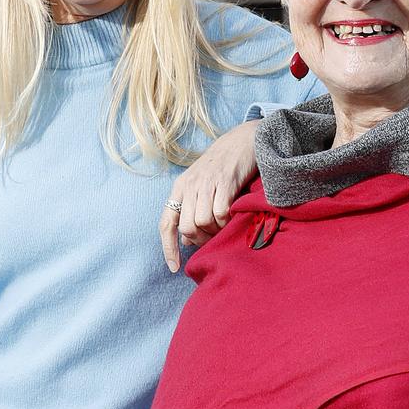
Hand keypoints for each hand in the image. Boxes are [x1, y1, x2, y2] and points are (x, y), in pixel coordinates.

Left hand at [159, 120, 259, 272]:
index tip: (174, 267)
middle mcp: (189, 186)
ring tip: (224, 225)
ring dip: (215, 230)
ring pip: (202, 221)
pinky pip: (220, 213)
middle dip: (200, 239)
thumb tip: (184, 241)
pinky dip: (226, 221)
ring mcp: (206, 183)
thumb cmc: (222, 167)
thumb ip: (190, 211)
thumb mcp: (200, 187)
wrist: (242, 140)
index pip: (166, 223)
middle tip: (213, 237)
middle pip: (186, 227)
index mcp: (180, 188)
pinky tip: (232, 216)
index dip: (167, 248)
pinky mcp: (224, 182)